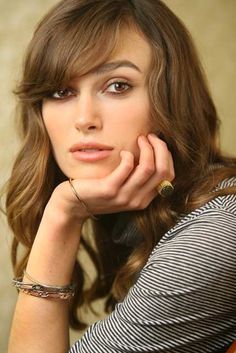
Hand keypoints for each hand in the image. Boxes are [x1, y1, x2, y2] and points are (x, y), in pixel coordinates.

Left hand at [49, 134, 173, 221]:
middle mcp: (137, 200)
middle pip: (162, 170)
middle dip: (160, 148)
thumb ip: (137, 177)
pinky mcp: (109, 189)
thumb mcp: (123, 187)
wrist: (74, 204)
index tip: (157, 143)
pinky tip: (122, 152)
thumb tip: (152, 151)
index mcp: (144, 199)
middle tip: (149, 136)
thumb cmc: (99, 190)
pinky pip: (127, 166)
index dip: (167, 156)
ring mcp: (124, 196)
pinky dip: (127, 155)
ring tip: (139, 139)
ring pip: (148, 168)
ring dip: (146, 148)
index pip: (168, 176)